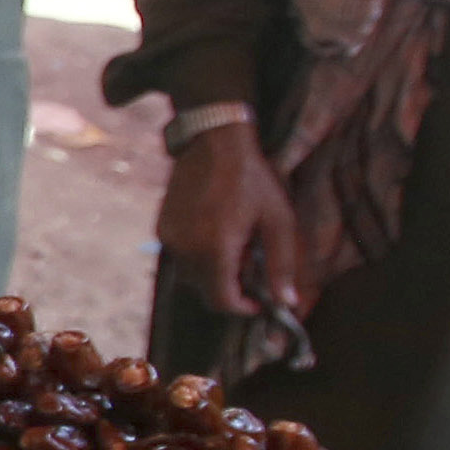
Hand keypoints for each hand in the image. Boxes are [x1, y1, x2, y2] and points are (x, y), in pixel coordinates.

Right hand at [153, 122, 307, 319]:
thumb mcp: (277, 220)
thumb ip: (280, 266)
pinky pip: (181, 258)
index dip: (243, 307)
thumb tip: (287, 303)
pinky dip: (199, 257)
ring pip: (192, 277)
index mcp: (215, 248)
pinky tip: (216, 234)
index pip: (223, 300)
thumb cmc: (251, 178)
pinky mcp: (162, 229)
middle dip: (231, 289)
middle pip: (206, 292)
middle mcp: (186, 248)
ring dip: (214, 274)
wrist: (212, 141)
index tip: (260, 301)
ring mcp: (170, 239)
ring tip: (235, 246)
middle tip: (251, 266)